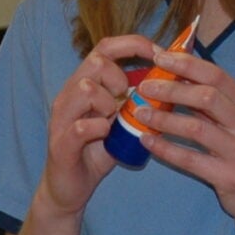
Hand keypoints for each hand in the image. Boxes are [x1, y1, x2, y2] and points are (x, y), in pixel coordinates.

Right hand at [39, 34, 155, 216]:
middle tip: (127, 100)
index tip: (159, 54)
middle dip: (121, 77)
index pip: (106, 48)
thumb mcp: (122, 121)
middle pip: (96, 62)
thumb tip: (173, 85)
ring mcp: (62, 118)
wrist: (69, 189)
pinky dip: (98, 128)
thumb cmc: (96, 151)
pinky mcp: (61, 143)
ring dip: (108, 102)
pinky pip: (80, 126)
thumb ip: (139, 102)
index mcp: (85, 84)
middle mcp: (69, 94)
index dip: (134, 44)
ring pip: (85, 88)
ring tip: (113, 121)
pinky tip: (106, 134)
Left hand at [130, 47, 234, 221]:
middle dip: (172, 89)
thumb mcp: (234, 119)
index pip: (216, 75)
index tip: (159, 57)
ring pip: (196, 128)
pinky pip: (190, 160)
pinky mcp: (228, 176)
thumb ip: (209, 100)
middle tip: (144, 87)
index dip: (186, 64)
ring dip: (164, 118)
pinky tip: (147, 140)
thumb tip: (174, 74)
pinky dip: (165, 149)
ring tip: (140, 113)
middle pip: (207, 97)